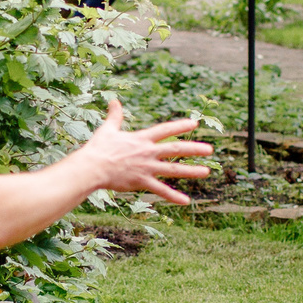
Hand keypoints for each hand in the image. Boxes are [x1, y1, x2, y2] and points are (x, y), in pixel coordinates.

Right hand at [76, 97, 211, 204]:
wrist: (92, 167)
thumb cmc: (98, 148)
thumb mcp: (108, 129)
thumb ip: (115, 116)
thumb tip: (114, 101)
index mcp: (141, 139)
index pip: (165, 130)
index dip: (180, 125)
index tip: (194, 123)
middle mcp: (148, 152)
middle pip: (176, 149)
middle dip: (194, 148)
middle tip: (210, 149)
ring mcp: (146, 168)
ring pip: (173, 169)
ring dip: (191, 171)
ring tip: (206, 172)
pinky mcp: (142, 182)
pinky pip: (161, 190)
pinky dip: (173, 196)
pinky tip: (186, 201)